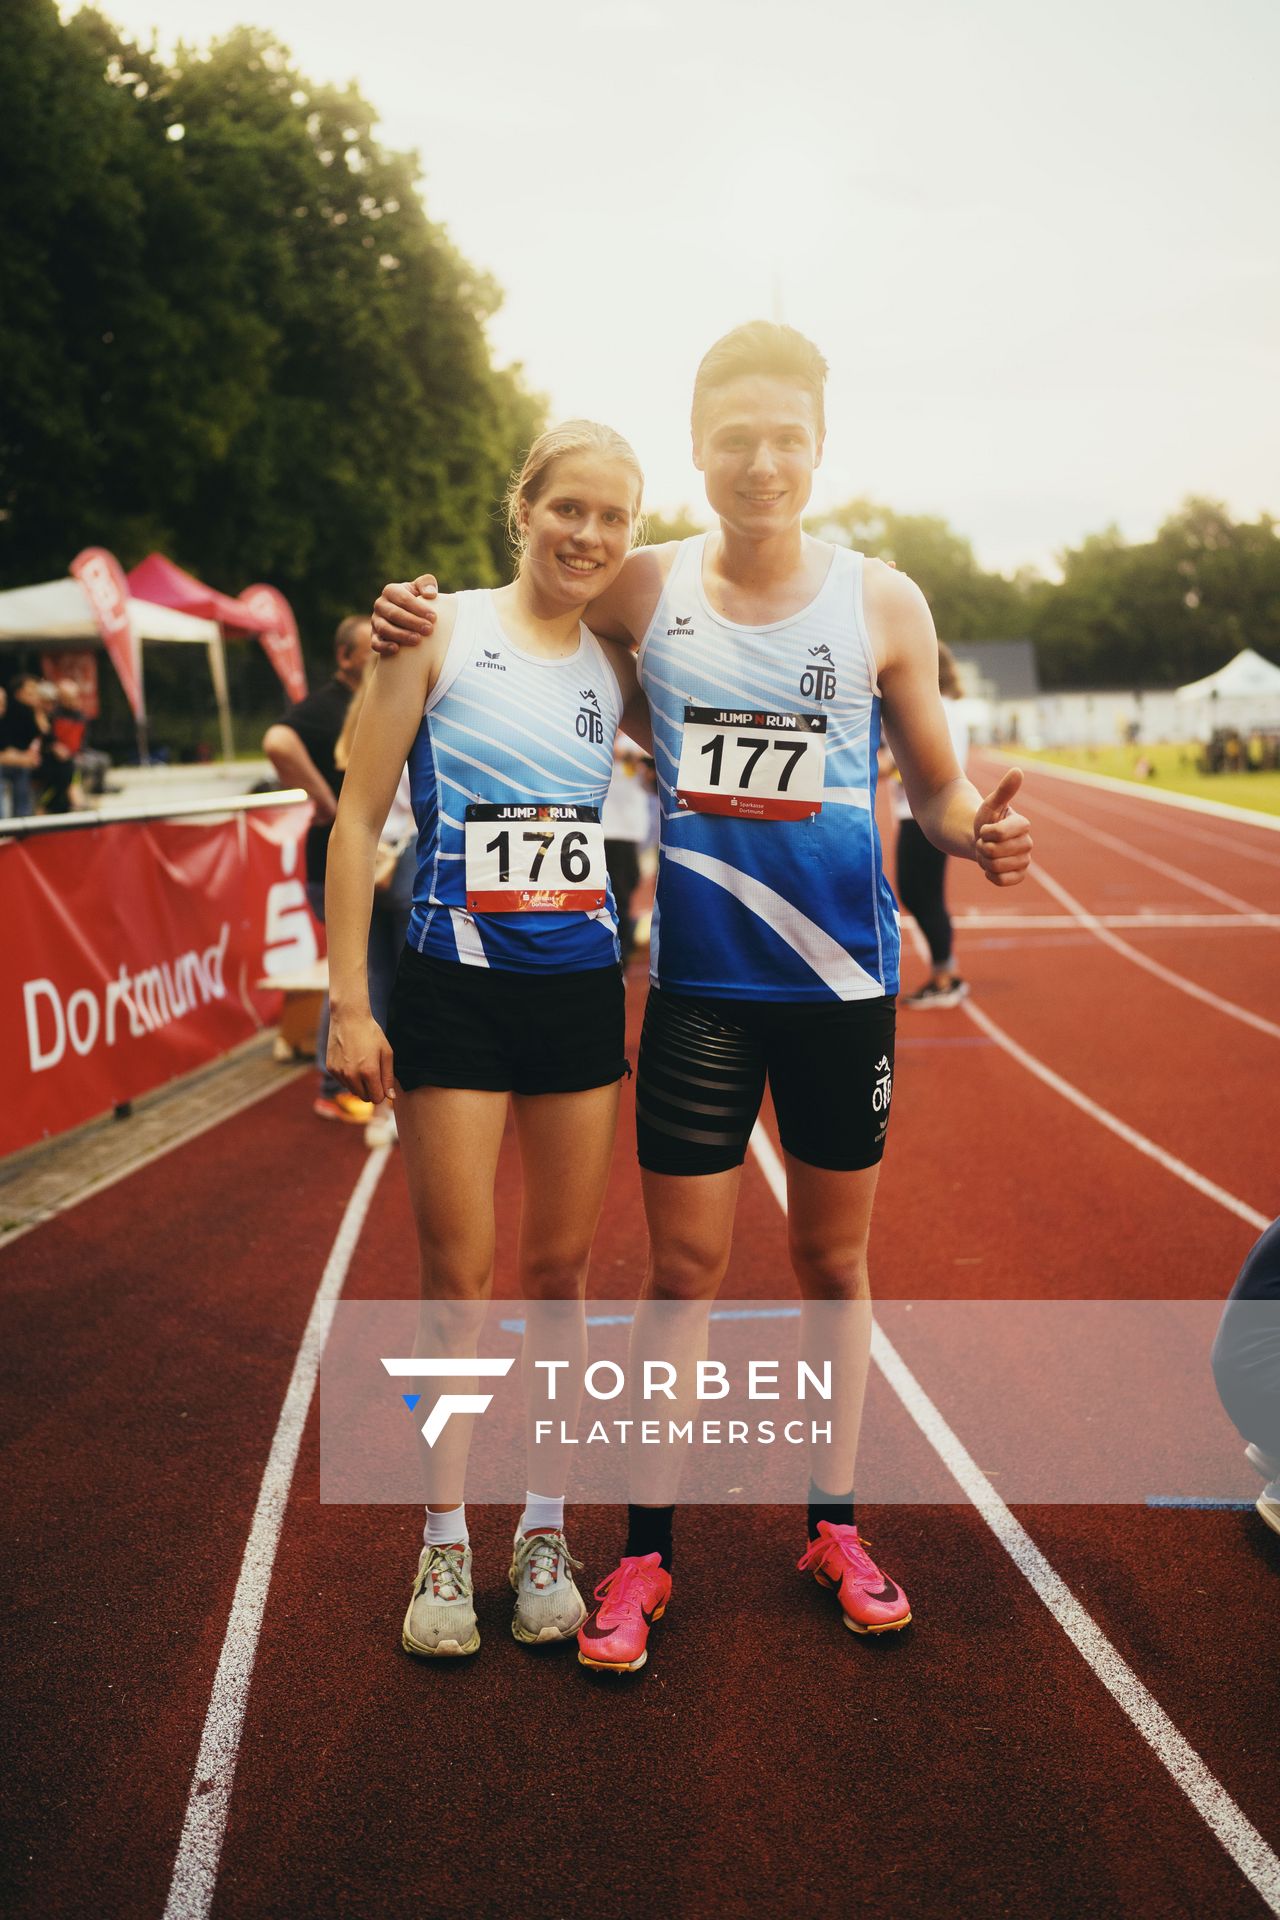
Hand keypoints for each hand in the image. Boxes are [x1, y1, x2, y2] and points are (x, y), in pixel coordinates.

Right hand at [327, 1009, 395, 1104]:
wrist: (348, 1018)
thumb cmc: (371, 1034)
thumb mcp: (386, 1053)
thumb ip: (388, 1077)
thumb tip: (390, 1097)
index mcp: (369, 1072)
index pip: (377, 1098)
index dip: (382, 1092)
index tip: (383, 1083)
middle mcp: (352, 1075)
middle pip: (364, 1097)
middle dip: (371, 1090)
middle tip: (374, 1074)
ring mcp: (339, 1073)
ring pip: (353, 1091)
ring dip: (359, 1084)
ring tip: (362, 1065)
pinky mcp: (331, 1069)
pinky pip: (342, 1082)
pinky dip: (348, 1077)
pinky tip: (351, 1061)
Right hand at [371, 573, 437, 656]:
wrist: (408, 617)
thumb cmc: (418, 600)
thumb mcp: (421, 588)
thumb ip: (427, 583)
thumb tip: (430, 594)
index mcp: (391, 591)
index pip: (403, 598)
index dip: (418, 608)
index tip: (433, 617)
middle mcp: (380, 605)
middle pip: (394, 613)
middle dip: (412, 622)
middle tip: (429, 630)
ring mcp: (376, 621)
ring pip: (384, 628)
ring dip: (401, 635)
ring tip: (417, 640)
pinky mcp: (374, 636)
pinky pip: (375, 643)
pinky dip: (384, 646)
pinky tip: (396, 649)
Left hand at [973, 768, 1031, 886]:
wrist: (981, 840)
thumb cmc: (986, 819)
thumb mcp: (991, 803)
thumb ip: (1004, 790)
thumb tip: (1017, 771)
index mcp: (1023, 825)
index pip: (998, 833)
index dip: (985, 832)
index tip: (986, 828)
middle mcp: (1027, 843)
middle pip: (994, 852)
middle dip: (982, 847)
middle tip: (985, 841)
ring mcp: (1025, 861)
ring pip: (995, 866)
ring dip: (984, 860)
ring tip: (988, 852)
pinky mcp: (1019, 876)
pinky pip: (1002, 880)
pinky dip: (990, 874)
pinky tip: (991, 867)